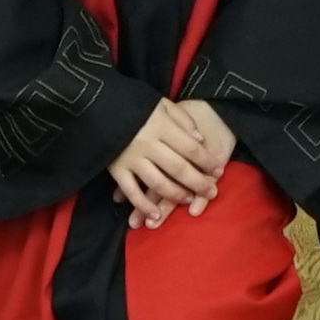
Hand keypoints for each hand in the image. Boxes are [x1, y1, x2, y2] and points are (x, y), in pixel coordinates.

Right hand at [107, 95, 236, 225]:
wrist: (100, 107)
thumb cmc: (136, 106)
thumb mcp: (162, 104)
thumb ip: (182, 120)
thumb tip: (200, 139)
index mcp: (161, 126)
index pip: (190, 148)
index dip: (207, 161)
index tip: (218, 170)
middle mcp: (148, 144)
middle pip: (178, 168)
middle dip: (198, 182)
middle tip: (212, 192)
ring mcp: (131, 159)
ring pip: (158, 183)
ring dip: (176, 195)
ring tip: (189, 201)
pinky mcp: (116, 170)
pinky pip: (131, 191)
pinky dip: (142, 205)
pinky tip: (154, 214)